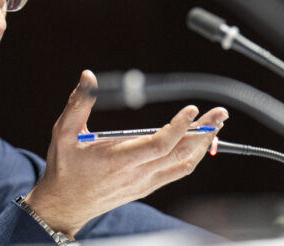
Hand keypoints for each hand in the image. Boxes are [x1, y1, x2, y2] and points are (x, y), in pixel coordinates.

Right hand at [24, 70, 227, 236]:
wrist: (65, 205)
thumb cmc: (64, 168)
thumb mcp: (63, 133)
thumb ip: (77, 104)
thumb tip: (88, 77)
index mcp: (119, 159)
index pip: (159, 144)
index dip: (179, 127)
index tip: (191, 109)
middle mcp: (137, 174)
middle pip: (180, 153)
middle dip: (203, 131)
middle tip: (220, 113)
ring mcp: (144, 183)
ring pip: (183, 164)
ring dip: (202, 144)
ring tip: (216, 124)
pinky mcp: (146, 187)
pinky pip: (177, 172)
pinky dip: (192, 156)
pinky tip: (197, 143)